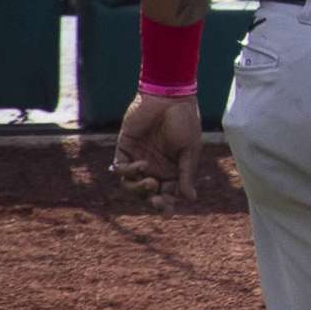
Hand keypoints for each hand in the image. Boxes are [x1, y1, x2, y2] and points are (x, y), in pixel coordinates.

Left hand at [112, 93, 202, 207]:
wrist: (169, 98)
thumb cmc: (185, 122)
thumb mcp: (190, 150)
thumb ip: (186, 174)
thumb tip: (190, 199)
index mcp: (172, 169)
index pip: (166, 194)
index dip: (166, 205)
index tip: (167, 211)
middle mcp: (154, 167)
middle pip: (147, 194)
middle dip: (151, 200)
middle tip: (157, 200)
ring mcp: (138, 159)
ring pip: (130, 186)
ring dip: (139, 189)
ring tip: (149, 182)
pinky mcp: (124, 149)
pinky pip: (120, 169)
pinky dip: (128, 172)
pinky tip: (141, 165)